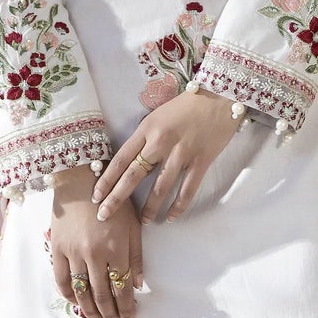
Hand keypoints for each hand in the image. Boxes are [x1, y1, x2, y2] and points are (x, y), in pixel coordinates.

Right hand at [47, 163, 142, 317]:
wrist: (81, 178)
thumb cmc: (113, 199)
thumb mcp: (133, 223)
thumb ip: (136, 255)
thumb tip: (138, 285)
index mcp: (116, 247)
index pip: (122, 288)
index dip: (126, 307)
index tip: (130, 317)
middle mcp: (95, 254)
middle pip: (102, 295)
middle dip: (110, 313)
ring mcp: (74, 253)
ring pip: (82, 292)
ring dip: (90, 310)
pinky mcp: (57, 250)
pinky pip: (61, 280)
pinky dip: (69, 295)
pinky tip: (77, 302)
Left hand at [92, 86, 252, 223]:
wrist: (221, 95)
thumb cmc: (188, 104)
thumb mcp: (159, 115)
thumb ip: (146, 136)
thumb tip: (132, 160)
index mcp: (148, 128)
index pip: (121, 158)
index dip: (107, 179)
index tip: (96, 196)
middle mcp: (161, 141)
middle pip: (134, 175)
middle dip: (116, 198)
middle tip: (104, 216)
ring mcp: (181, 152)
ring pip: (160, 187)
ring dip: (149, 208)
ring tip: (143, 222)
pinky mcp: (201, 160)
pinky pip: (187, 190)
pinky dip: (178, 206)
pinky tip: (172, 217)